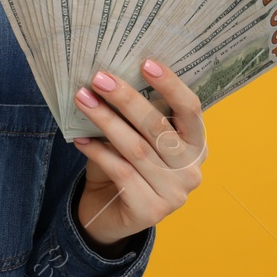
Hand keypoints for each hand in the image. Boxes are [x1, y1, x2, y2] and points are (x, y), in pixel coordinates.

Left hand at [70, 59, 207, 254]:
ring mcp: (175, 193)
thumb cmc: (124, 166)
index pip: (190, 110)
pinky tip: (79, 139)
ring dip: (105, 120)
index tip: (146, 62)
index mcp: (196, 145)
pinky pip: (121, 171)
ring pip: (136, 148)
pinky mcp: (152, 211)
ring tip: (82, 99)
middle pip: (158, 126)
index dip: (171, 85)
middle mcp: (192, 169)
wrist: (109, 214)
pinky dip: (98, 152)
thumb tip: (108, 76)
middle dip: (126, 99)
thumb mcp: (134, 137)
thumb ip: (133, 116)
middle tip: (99, 78)